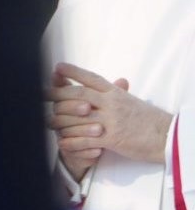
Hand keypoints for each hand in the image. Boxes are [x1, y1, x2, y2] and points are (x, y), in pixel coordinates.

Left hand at [46, 63, 171, 166]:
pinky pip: (86, 139)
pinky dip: (72, 141)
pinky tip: (61, 142)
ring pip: (78, 117)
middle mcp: (112, 104)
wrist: (167, 137)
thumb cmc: (148, 119)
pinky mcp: (113, 139)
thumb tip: (116, 81)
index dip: (73, 72)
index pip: (91, 78)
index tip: (57, 67)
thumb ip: (118, 92)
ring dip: (60, 120)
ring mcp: (111, 121)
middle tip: (41, 94)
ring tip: (47, 121)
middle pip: (78, 95)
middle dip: (57, 95)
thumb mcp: (131, 101)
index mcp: (116, 93)